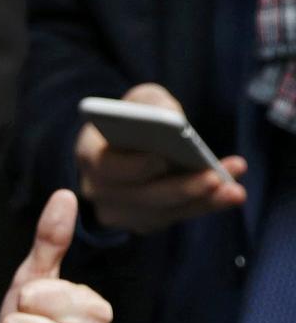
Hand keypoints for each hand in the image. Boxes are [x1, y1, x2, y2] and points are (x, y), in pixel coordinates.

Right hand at [76, 83, 246, 233]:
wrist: (133, 145)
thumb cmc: (136, 119)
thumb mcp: (141, 100)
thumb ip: (152, 104)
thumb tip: (172, 121)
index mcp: (89, 154)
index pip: (104, 165)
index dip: (131, 166)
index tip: (160, 159)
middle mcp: (96, 189)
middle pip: (137, 195)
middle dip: (179, 188)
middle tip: (213, 178)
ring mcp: (116, 210)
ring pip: (158, 213)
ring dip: (200, 201)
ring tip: (233, 190)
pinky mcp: (140, 221)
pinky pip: (172, 218)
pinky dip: (202, 206)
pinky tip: (229, 195)